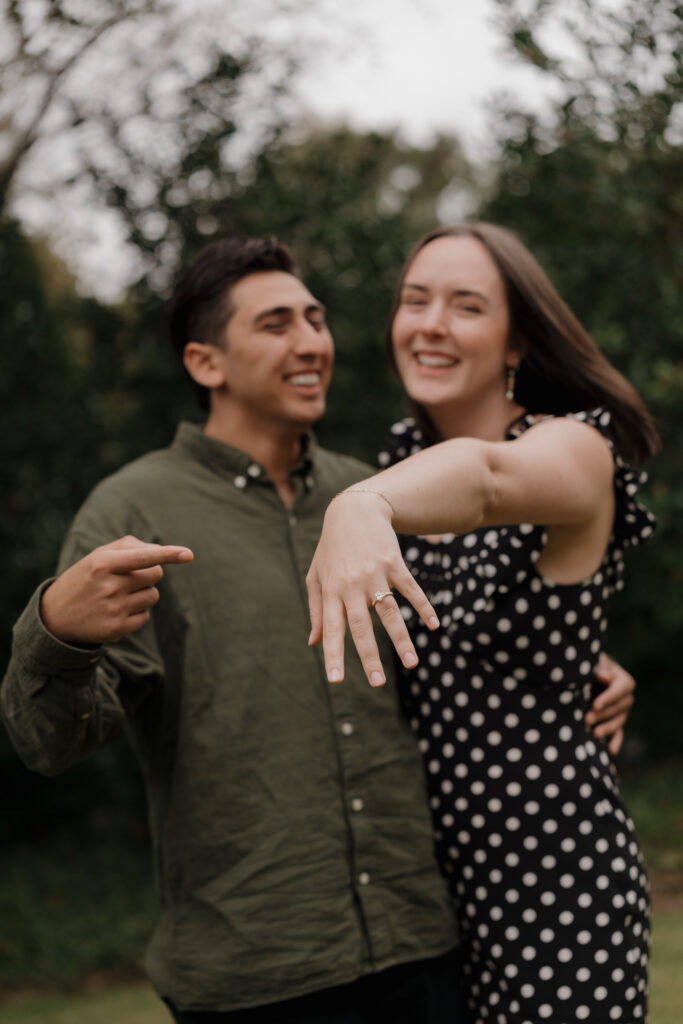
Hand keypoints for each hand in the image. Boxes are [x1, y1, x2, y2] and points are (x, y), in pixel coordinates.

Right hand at [40, 535, 193, 644]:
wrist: (55, 616)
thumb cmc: (85, 578)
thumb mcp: (97, 556)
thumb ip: (129, 546)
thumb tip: (160, 551)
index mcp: (103, 563)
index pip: (142, 557)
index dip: (168, 554)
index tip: (188, 554)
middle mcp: (108, 586)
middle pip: (155, 574)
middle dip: (149, 573)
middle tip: (129, 578)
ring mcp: (113, 609)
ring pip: (153, 596)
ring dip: (144, 593)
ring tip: (119, 595)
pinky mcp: (117, 629)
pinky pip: (146, 616)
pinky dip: (138, 612)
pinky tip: (117, 611)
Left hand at [306, 491, 438, 686]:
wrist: (353, 510)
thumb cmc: (331, 549)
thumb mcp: (317, 577)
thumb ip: (316, 611)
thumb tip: (313, 643)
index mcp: (331, 591)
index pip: (331, 629)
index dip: (333, 655)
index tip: (336, 681)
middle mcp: (352, 585)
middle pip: (362, 626)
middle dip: (370, 656)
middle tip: (378, 684)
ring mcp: (375, 574)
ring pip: (389, 612)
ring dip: (402, 639)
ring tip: (412, 664)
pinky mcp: (394, 564)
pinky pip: (411, 589)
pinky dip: (423, 607)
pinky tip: (434, 624)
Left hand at [584, 652, 634, 754]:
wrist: (582, 674)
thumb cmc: (588, 666)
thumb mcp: (593, 663)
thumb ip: (599, 668)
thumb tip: (605, 677)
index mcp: (622, 680)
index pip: (621, 688)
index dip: (609, 698)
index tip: (595, 705)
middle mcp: (625, 696)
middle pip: (620, 707)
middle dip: (603, 714)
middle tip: (586, 719)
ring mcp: (620, 710)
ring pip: (619, 721)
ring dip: (608, 728)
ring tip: (594, 734)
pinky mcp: (613, 721)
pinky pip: (618, 732)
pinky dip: (616, 741)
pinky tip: (611, 751)